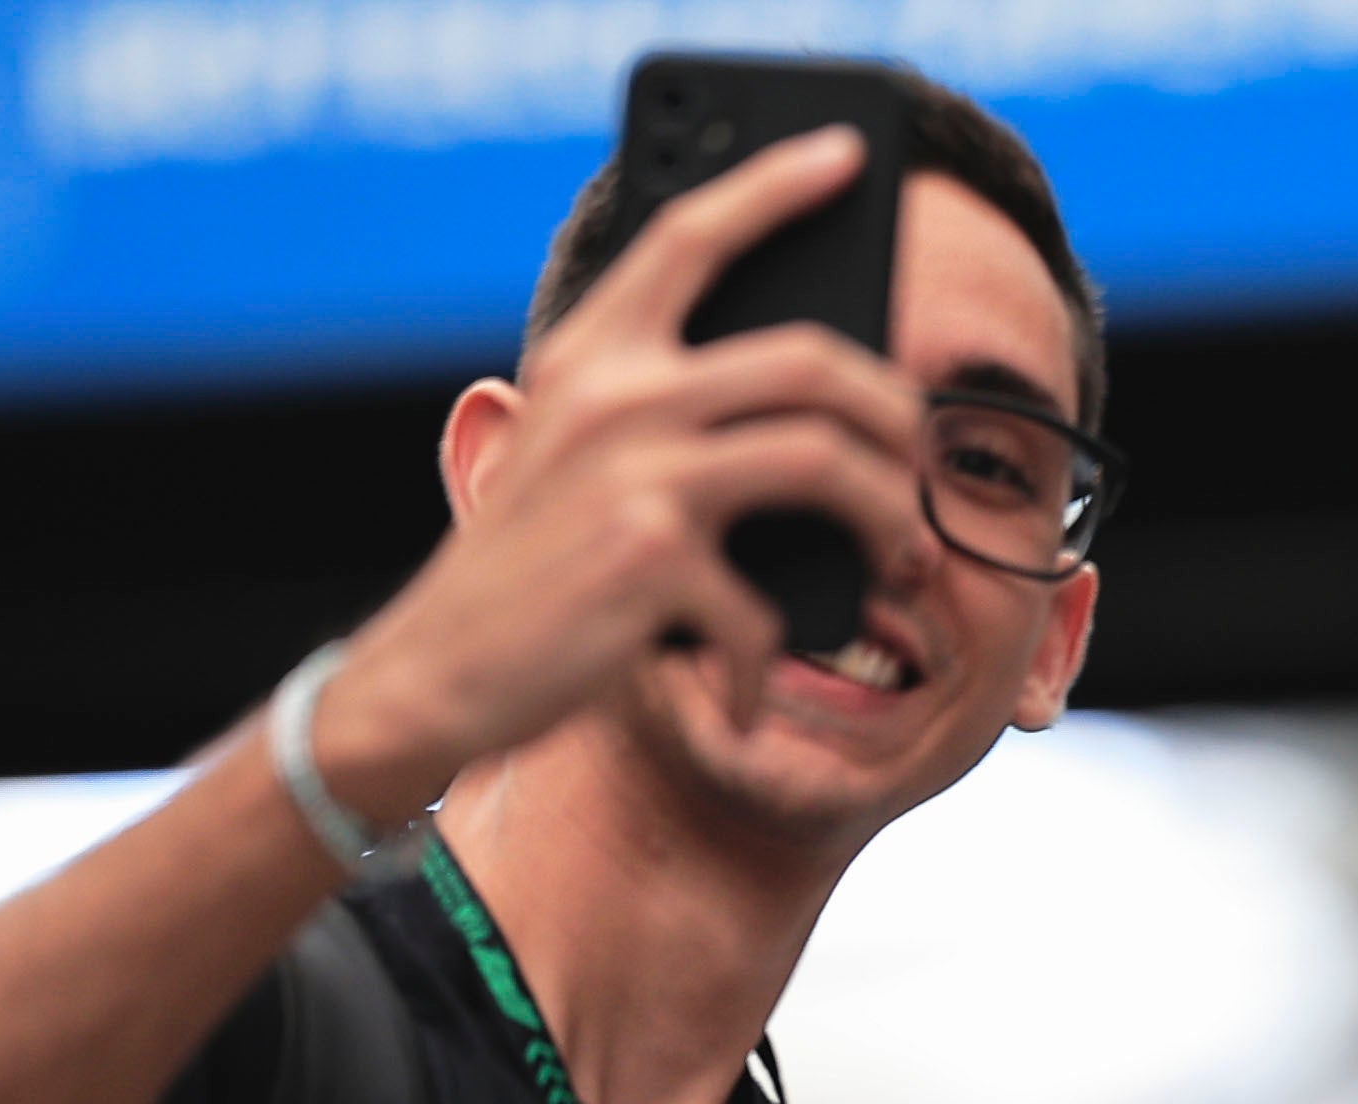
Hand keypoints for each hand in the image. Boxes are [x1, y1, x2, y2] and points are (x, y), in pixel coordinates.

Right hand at [313, 127, 937, 813]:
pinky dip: (763, 663)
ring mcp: (635, 472)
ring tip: (902, 556)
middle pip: (811, 358)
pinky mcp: (651, 559)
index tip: (845, 155)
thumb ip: (662, 413)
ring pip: (824, 459)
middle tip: (921, 456)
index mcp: (594, 353)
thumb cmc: (529, 568)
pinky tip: (745, 692)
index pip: (693, 233)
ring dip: (889, 516)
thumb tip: (809, 413)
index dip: (776, 185)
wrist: (436, 669)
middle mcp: (615, 393)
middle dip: (896, 410)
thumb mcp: (579, 458)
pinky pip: (764, 607)